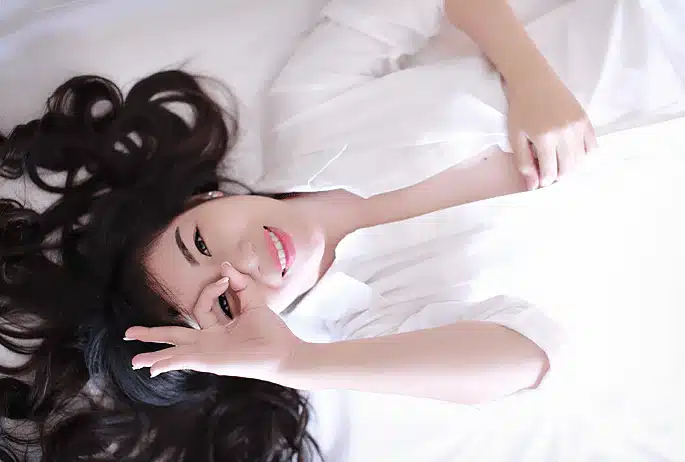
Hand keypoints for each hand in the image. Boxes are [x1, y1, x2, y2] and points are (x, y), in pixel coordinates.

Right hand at [125, 262, 303, 384]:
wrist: (283, 351)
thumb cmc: (272, 331)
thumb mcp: (254, 301)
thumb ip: (240, 283)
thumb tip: (224, 267)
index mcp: (218, 329)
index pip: (200, 306)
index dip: (209, 289)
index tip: (225, 278)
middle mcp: (209, 342)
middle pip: (175, 337)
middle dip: (152, 335)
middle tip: (129, 333)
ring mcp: (208, 353)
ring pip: (175, 352)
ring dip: (154, 355)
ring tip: (134, 361)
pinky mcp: (210, 361)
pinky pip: (185, 360)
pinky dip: (168, 363)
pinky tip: (151, 368)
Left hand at [505, 69, 596, 189]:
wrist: (533, 80)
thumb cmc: (520, 109)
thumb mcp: (515, 137)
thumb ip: (524, 163)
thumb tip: (533, 187)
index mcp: (544, 138)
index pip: (550, 172)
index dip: (544, 181)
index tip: (539, 180)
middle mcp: (564, 133)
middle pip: (568, 169)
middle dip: (558, 176)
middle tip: (549, 172)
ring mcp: (577, 126)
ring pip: (581, 161)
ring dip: (571, 168)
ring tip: (559, 164)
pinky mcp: (585, 120)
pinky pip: (592, 147)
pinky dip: (584, 156)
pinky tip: (572, 154)